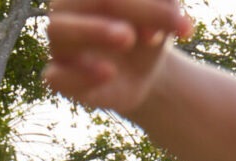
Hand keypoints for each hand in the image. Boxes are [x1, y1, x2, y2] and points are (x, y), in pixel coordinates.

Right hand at [43, 0, 194, 115]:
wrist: (144, 75)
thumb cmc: (147, 35)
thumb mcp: (162, 20)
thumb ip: (165, 9)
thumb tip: (173, 14)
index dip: (141, 3)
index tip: (179, 19)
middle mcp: (68, 12)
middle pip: (78, 1)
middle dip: (116, 7)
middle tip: (146, 24)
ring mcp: (62, 45)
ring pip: (58, 31)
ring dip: (92, 30)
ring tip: (127, 38)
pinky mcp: (62, 78)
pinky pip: (55, 76)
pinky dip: (78, 75)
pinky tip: (108, 72)